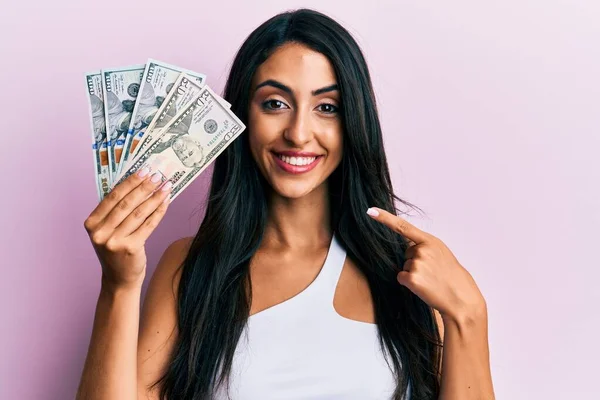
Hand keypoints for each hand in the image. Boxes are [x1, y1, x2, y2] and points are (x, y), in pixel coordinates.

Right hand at [84, 167, 171, 289]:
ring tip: (166, 186)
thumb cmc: (116, 250)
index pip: (112, 197)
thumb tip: (138, 183)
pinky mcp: (130, 248)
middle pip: (126, 203)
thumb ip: (116, 211)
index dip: (129, 182)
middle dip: (144, 187)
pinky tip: (166, 202)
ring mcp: (114, 241)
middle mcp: (100, 233)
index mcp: (92, 223)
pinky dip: (158, 212)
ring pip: (138, 213)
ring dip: (154, 197)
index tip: (143, 170)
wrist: (118, 279)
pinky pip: (147, 225)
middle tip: (158, 175)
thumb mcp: (108, 230)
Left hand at [366, 207, 485, 323]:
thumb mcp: (441, 252)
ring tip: (431, 279)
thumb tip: (406, 244)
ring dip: (413, 273)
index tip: (370, 211)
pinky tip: (424, 286)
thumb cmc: (450, 275)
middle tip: (432, 271)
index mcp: (430, 241)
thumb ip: (424, 245)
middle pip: (405, 253)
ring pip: (404, 266)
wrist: (461, 297)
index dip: (384, 218)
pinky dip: (409, 283)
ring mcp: (417, 264)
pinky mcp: (412, 278)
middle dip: (414, 261)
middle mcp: (422, 250)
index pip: (403, 226)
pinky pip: (401, 277)